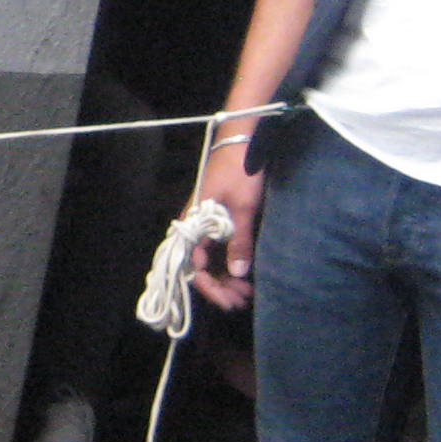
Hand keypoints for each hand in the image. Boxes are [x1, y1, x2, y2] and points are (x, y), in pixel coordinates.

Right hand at [189, 137, 265, 310]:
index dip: (211, 287)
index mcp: (193, 223)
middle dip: (220, 286)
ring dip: (226, 277)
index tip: (229, 301)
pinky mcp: (217, 217)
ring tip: (246, 292)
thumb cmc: (240, 172)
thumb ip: (239, 241)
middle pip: (200, 266)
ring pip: (210, 259)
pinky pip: (218, 247)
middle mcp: (195, 226)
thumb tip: (239, 273)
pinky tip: (245, 273)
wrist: (242, 140)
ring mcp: (205, 222)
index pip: (194, 266)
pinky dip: (230, 262)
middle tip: (242, 301)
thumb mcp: (243, 208)